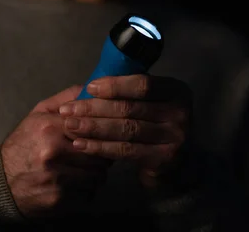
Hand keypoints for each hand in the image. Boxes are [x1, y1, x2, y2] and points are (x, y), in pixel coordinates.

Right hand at [1, 85, 111, 219]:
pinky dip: (86, 190)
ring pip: (98, 175)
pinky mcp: (59, 198)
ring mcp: (56, 177)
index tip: (102, 135)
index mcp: (49, 127)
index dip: (101, 132)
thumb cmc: (23, 145)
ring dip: (96, 174)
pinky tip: (74, 184)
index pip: (93, 126)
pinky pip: (88, 193)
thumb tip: (90, 87)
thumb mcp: (37, 115)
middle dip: (102, 155)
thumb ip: (65, 99)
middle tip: (96, 154)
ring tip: (84, 170)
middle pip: (99, 153)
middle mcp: (52, 151)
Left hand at [58, 74, 191, 187]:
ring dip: (93, 127)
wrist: (175, 164)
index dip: (114, 86)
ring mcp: (175, 138)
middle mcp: (180, 113)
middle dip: (94, 108)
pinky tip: (81, 144)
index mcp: (176, 91)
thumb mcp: (148, 103)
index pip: (143, 85)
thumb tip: (88, 87)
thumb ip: (127, 93)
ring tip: (70, 125)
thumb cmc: (153, 124)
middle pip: (129, 108)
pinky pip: (125, 150)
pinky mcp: (164, 160)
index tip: (88, 88)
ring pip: (125, 129)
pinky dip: (100, 147)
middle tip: (68, 110)